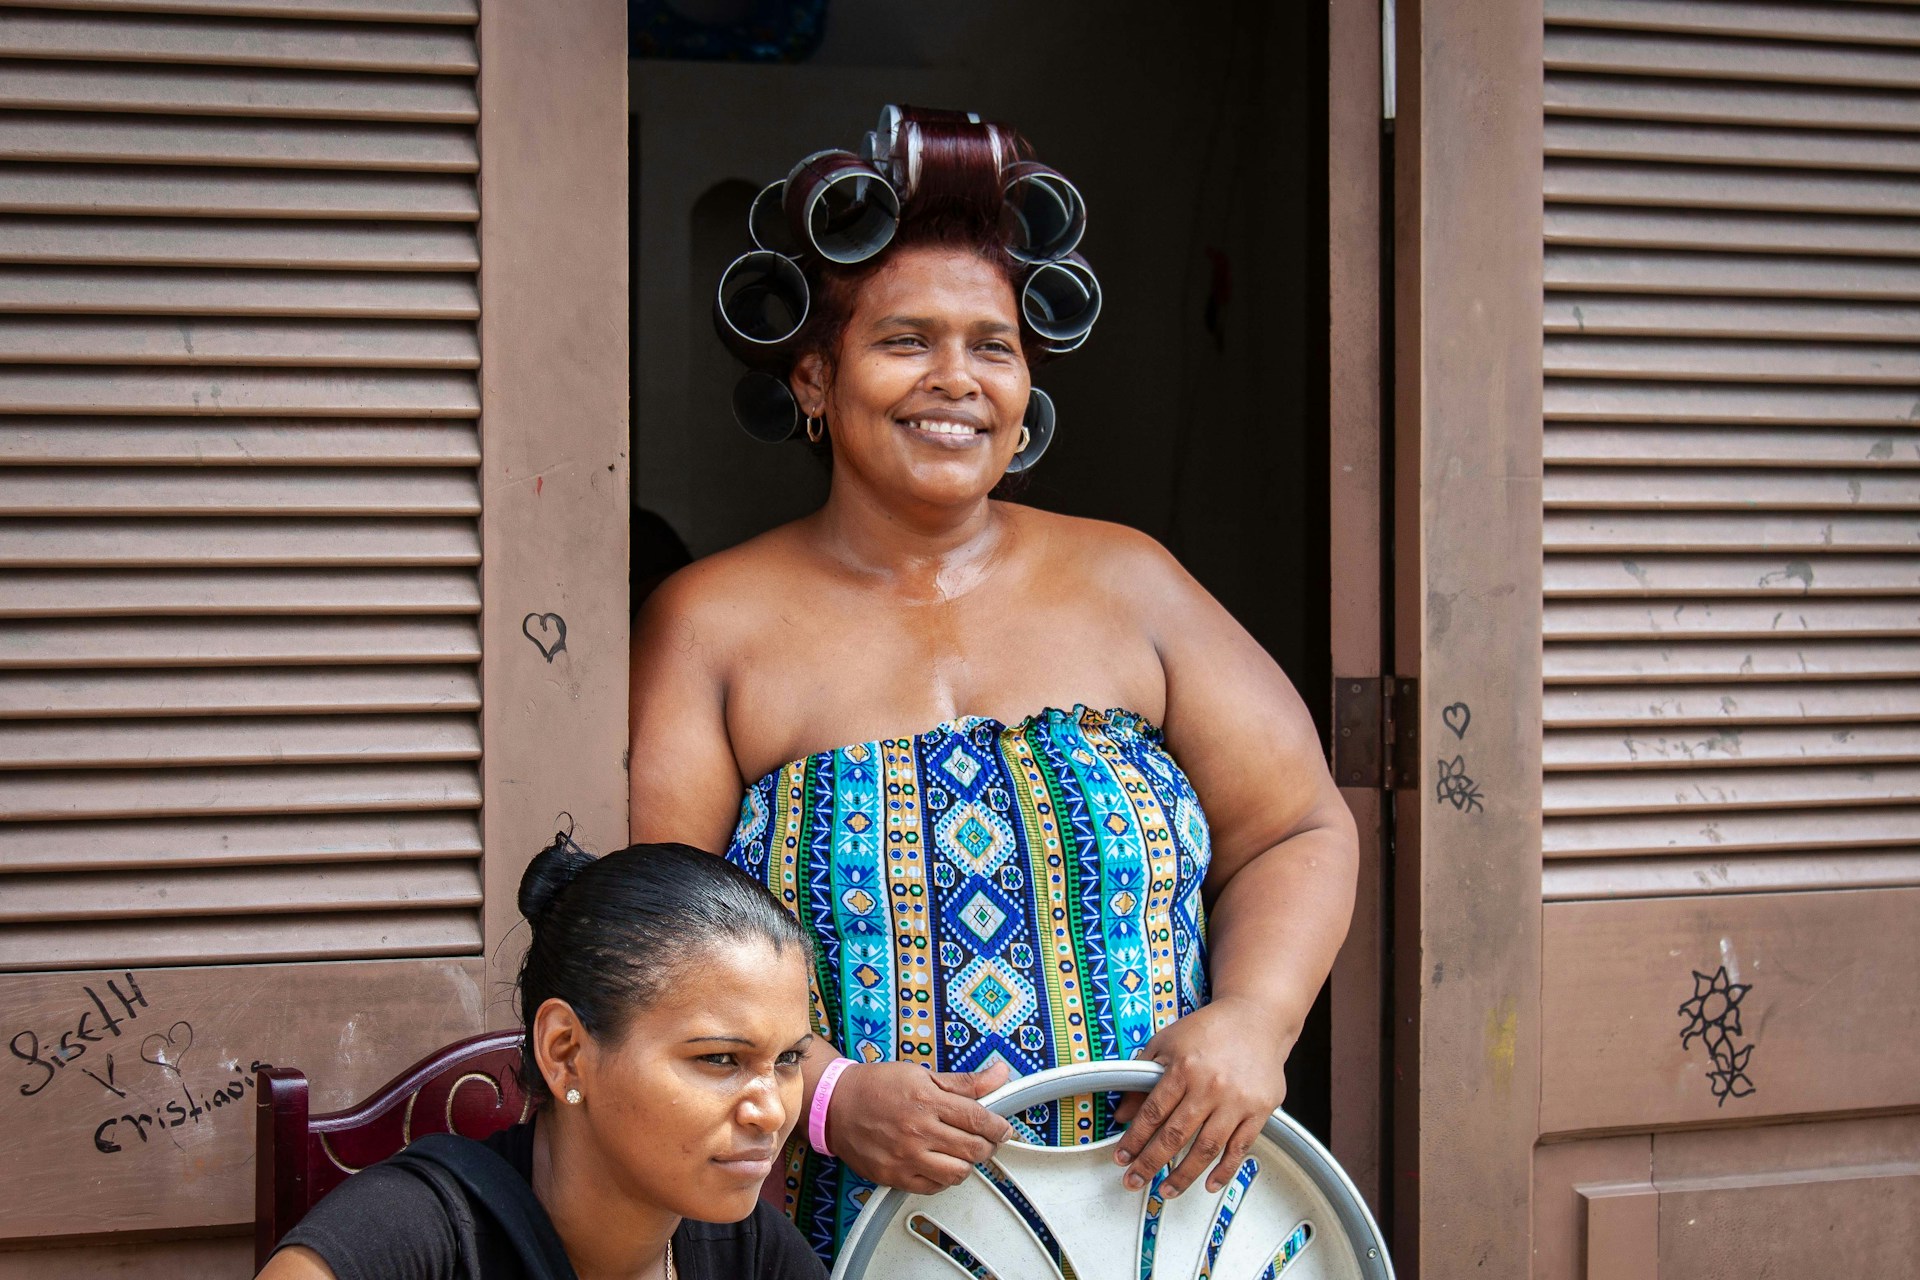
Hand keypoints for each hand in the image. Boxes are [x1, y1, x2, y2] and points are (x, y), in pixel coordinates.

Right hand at [827, 1060, 1014, 1193]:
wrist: (835, 1105)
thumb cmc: (876, 1087)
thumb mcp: (921, 1074)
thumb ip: (964, 1081)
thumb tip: (999, 1075)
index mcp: (927, 1100)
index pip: (979, 1119)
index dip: (999, 1127)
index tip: (1003, 1128)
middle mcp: (918, 1130)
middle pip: (974, 1149)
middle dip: (988, 1145)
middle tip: (987, 1140)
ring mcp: (905, 1156)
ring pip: (957, 1173)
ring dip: (967, 1164)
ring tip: (963, 1152)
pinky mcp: (894, 1176)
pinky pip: (933, 1187)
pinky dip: (944, 1178)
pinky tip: (940, 1163)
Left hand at [1113, 997, 1293, 1198]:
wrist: (1257, 1019)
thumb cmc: (1209, 1030)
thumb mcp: (1166, 1043)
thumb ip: (1141, 1077)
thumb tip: (1122, 1115)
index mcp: (1184, 1067)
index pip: (1152, 1113)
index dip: (1134, 1139)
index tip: (1122, 1157)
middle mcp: (1210, 1085)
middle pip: (1175, 1135)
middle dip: (1150, 1163)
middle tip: (1134, 1181)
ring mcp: (1237, 1100)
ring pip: (1206, 1148)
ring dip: (1184, 1175)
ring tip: (1166, 1190)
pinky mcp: (1260, 1110)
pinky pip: (1240, 1148)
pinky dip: (1224, 1170)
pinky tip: (1209, 1183)